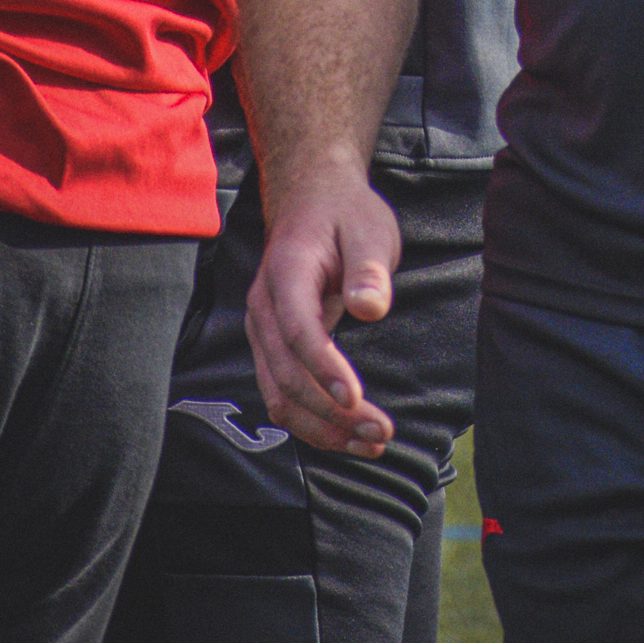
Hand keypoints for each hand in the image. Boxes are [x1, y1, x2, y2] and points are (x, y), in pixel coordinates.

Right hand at [245, 160, 402, 456]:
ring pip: (280, 395)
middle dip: (331, 413)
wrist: (310, 199)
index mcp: (286, 273)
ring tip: (371, 444)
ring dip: (322, 428)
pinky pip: (283, 393)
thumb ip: (368, 267)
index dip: (324, 368)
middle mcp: (264, 308)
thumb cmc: (345, 213)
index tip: (356, 398)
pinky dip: (313, 420)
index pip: (298, 330)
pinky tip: (348, 434)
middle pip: (286, 375)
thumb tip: (370, 308)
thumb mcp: (368, 227)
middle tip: (381, 433)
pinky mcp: (272, 347)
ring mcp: (262, 331)